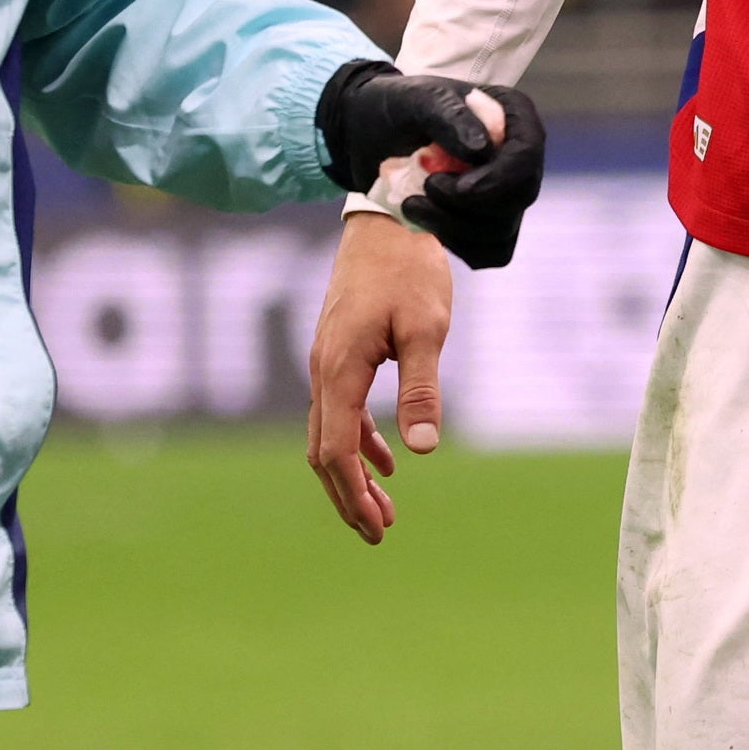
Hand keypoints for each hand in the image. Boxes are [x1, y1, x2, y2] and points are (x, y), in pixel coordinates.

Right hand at [305, 210, 455, 543]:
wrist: (388, 215)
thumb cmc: (410, 268)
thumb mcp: (426, 328)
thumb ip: (421, 388)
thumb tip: (423, 449)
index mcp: (339, 368)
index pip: (334, 449)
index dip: (352, 493)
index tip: (375, 527)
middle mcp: (322, 368)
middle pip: (323, 450)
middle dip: (347, 496)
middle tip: (377, 534)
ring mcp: (326, 359)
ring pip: (327, 433)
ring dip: (352, 473)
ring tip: (382, 510)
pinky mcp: (338, 349)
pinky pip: (338, 409)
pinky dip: (357, 441)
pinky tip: (387, 459)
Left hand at [313, 61, 548, 268]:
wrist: (371, 132)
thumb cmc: (398, 107)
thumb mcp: (417, 98)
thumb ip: (450, 116)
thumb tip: (483, 151)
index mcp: (513, 118)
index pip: (526, 156)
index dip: (496, 180)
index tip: (452, 186)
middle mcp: (518, 157)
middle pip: (518, 198)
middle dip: (467, 205)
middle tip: (425, 188)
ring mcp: (505, 192)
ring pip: (502, 230)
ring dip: (454, 227)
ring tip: (412, 204)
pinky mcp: (488, 222)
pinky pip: (489, 252)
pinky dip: (457, 244)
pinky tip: (426, 222)